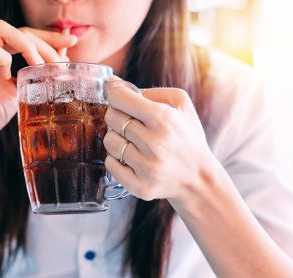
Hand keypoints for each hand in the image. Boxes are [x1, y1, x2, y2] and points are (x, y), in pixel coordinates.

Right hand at [0, 20, 76, 140]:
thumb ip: (40, 74)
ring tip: (39, 66)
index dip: (50, 37)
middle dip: (46, 46)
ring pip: (4, 29)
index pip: (28, 35)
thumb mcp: (24, 90)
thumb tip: (63, 61)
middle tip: (60, 65)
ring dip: (28, 47)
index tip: (72, 41)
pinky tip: (5, 76)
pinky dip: (2, 60)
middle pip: (22, 32)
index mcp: (4, 52)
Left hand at [104, 80, 214, 200]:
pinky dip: (116, 159)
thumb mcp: (181, 104)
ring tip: (133, 141)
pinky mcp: (140, 186)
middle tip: (130, 121)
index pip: (119, 98)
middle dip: (117, 115)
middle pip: (112, 118)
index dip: (114, 93)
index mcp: (164, 119)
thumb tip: (116, 85)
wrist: (198, 177)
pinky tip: (131, 158)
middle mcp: (155, 143)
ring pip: (109, 141)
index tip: (116, 95)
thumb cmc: (188, 137)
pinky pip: (110, 165)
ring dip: (117, 138)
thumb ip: (150, 91)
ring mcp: (147, 167)